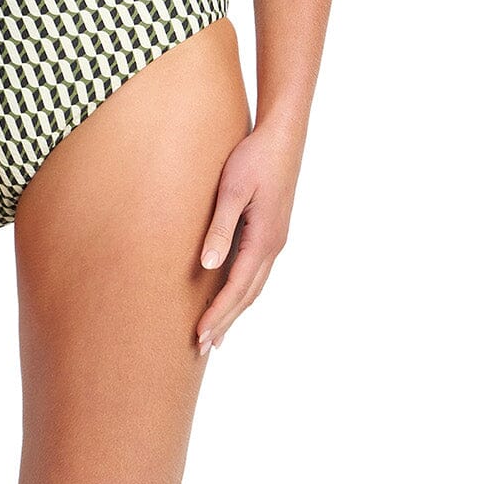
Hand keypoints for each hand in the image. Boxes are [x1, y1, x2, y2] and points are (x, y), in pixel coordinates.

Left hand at [196, 119, 301, 352]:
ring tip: (217, 333)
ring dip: (235, 310)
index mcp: (264, 240)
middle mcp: (273, 246)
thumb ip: (221, 227)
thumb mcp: (232, 190)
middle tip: (203, 347)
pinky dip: (243, 290)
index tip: (199, 335)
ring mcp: (276, 239)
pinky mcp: (272, 230)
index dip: (217, 313)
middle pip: (247, 294)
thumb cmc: (254, 158)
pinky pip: (256, 270)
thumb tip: (209, 266)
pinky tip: (232, 294)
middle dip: (226, 321)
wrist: (283, 136)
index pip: (237, 288)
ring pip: (254, 285)